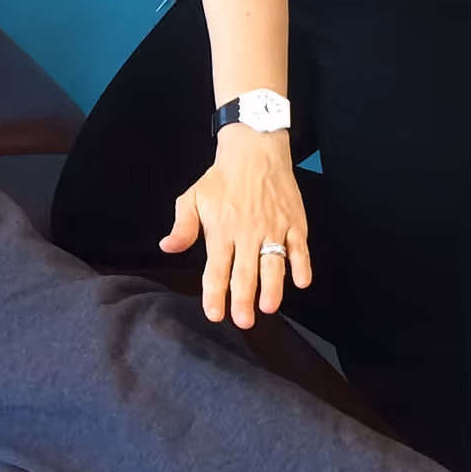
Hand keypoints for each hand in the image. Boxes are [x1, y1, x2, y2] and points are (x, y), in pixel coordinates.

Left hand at [159, 126, 311, 328]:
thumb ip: (182, 226)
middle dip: (243, 299)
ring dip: (272, 288)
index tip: (215, 314)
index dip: (215, 294)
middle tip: (243, 322)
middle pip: (245, 272)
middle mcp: (247, 232)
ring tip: (268, 307)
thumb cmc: (221, 177)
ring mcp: (274, 228)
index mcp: (221, 229)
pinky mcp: (295, 222)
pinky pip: (300, 248)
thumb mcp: (193, 197)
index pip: (216, 268)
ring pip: (274, 264)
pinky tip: (301, 282)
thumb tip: (168, 247)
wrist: (254, 149)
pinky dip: (302, 266)